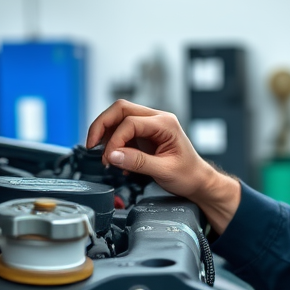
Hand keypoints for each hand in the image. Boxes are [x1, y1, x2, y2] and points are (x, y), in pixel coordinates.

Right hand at [85, 100, 240, 233]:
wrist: (198, 180)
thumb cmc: (188, 175)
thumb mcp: (164, 171)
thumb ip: (138, 162)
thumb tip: (113, 155)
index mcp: (165, 124)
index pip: (130, 122)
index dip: (115, 139)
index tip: (109, 158)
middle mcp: (157, 119)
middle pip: (120, 109)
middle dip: (102, 125)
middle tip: (91, 145)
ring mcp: (150, 125)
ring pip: (119, 117)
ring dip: (106, 134)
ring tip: (104, 156)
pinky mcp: (144, 134)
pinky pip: (122, 131)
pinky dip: (113, 143)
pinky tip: (116, 160)